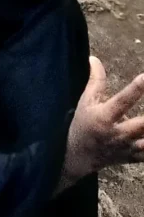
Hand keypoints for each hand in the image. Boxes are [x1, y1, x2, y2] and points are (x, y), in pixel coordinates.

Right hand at [63, 58, 143, 182]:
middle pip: (142, 125)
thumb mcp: (85, 101)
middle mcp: (118, 133)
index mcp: (104, 117)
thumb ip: (95, 80)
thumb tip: (95, 59)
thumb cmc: (83, 123)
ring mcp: (128, 148)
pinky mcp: (135, 158)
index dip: (137, 89)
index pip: (123, 100)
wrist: (79, 155)